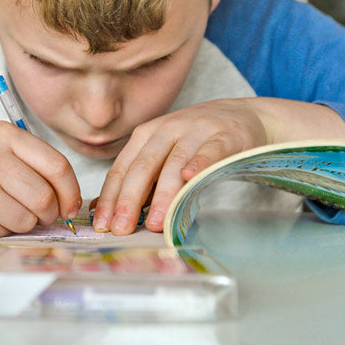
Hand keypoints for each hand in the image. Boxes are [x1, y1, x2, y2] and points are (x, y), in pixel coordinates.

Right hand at [0, 122, 81, 237]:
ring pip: (28, 219)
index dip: (70, 192)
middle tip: (39, 216)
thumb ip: (29, 164)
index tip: (70, 206)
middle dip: (48, 214)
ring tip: (1, 212)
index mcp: (4, 135)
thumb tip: (68, 201)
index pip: (57, 166)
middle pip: (45, 197)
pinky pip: (4, 232)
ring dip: (22, 223)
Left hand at [91, 97, 344, 234]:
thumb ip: (141, 179)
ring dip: (164, 194)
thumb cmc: (195, 142)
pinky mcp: (225, 135)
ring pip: (175, 164)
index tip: (102, 225)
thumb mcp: (163, 153)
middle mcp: (167, 130)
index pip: (122, 169)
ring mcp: (196, 131)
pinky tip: (191, 178)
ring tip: (155, 222)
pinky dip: (200, 163)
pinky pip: (210, 150)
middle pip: (143, 167)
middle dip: (129, 200)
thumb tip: (109, 213)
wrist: (242, 115)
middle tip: (122, 229)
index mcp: (146, 135)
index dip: (110, 198)